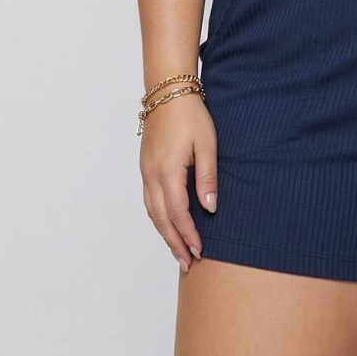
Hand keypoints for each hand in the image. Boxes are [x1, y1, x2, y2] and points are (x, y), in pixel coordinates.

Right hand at [139, 93, 217, 272]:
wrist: (168, 92)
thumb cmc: (190, 115)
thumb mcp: (207, 145)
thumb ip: (207, 179)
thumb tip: (210, 209)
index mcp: (167, 171)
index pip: (177, 214)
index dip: (188, 235)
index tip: (200, 251)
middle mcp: (151, 176)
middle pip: (161, 219)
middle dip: (175, 243)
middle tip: (188, 262)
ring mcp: (145, 172)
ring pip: (152, 212)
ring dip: (165, 233)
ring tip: (178, 250)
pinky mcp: (145, 167)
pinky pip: (149, 200)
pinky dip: (158, 217)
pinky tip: (167, 224)